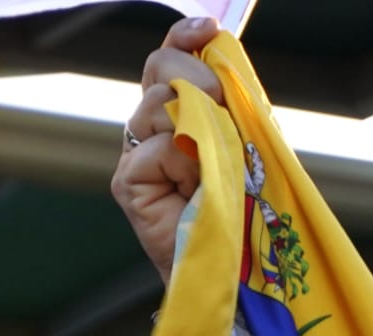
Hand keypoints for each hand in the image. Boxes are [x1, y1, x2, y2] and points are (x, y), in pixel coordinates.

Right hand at [113, 16, 224, 282]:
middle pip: (160, 68)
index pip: (171, 58)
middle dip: (199, 76)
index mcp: (181, 113)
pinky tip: (191, 187)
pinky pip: (156, 146)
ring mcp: (135, 155)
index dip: (184, 37)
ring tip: (213, 165)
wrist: (233, 268)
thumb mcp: (246, 137)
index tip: (207, 29)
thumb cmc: (246, 210)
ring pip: (157, 103)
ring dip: (198, 125)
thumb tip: (217, 49)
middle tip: (225, 110)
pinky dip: (183, 161)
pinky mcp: (126, 182)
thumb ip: (229, 98)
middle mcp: (152, 129)